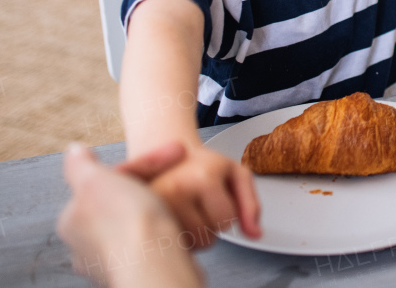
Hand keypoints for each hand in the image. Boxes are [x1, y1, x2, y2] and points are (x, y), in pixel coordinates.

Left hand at [58, 143, 203, 287]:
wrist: (157, 264)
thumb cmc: (126, 224)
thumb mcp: (95, 179)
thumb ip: (79, 164)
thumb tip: (74, 151)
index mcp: (73, 221)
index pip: (106, 182)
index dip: (140, 165)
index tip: (167, 154)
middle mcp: (88, 245)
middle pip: (121, 202)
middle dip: (148, 185)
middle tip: (175, 175)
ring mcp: (113, 260)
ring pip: (139, 222)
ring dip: (159, 207)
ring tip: (181, 201)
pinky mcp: (139, 270)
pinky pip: (155, 242)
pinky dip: (167, 231)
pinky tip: (177, 227)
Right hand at [147, 142, 261, 249]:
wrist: (167, 150)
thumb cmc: (205, 166)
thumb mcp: (236, 175)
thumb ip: (251, 205)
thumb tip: (256, 236)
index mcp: (204, 177)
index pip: (226, 221)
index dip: (226, 212)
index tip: (216, 194)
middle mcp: (175, 189)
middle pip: (207, 237)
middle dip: (208, 224)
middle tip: (198, 199)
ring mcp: (154, 202)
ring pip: (188, 244)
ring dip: (192, 231)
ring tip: (186, 205)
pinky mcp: (139, 212)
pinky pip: (170, 243)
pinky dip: (176, 234)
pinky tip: (173, 213)